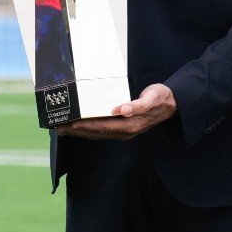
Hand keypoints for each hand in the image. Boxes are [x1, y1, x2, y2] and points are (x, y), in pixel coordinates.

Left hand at [58, 84, 177, 139]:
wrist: (172, 104)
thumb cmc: (161, 97)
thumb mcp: (153, 97)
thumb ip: (139, 105)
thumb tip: (122, 110)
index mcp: (130, 124)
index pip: (102, 127)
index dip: (85, 126)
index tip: (70, 123)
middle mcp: (125, 131)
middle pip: (96, 132)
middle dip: (77, 130)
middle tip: (59, 127)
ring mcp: (124, 131)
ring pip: (98, 133)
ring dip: (80, 132)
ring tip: (64, 128)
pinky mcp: (123, 127)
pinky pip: (102, 130)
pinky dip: (89, 129)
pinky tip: (80, 126)